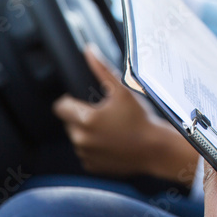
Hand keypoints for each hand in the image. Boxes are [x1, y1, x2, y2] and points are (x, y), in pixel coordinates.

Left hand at [53, 48, 198, 185]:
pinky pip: (86, 152)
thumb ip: (101, 69)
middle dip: (82, 117)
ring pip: (78, 137)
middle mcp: (81, 139)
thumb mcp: (122, 90)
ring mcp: (85, 154)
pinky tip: (113, 142)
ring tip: (112, 129)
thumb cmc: (141, 118)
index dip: (72, 101)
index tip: (87, 102)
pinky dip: (95, 147)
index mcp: (85, 119)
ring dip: (88, 132)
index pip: (60, 107)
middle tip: (106, 115)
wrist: (155, 148)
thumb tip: (89, 51)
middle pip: (69, 122)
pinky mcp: (92, 166)